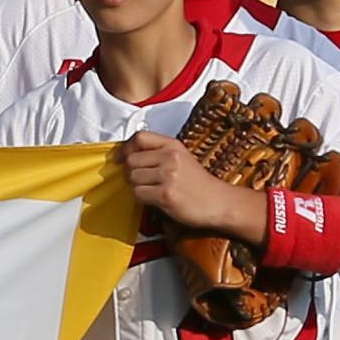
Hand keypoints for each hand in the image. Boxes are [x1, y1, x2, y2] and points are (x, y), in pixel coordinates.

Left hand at [120, 130, 261, 238]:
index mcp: (173, 145)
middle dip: (131, 173)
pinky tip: (155, 199)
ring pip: (132, 178)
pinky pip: (138, 194)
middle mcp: (170, 157)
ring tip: (152, 190)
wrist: (218, 202)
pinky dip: (142, 199)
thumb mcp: (181, 158)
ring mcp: (168, 175)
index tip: (121, 158)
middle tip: (142, 180)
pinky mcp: (166, 194)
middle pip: (131, 160)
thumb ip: (158, 153)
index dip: (126, 148)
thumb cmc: (198, 183)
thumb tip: (127, 156)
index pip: (140, 137)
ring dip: (137, 187)